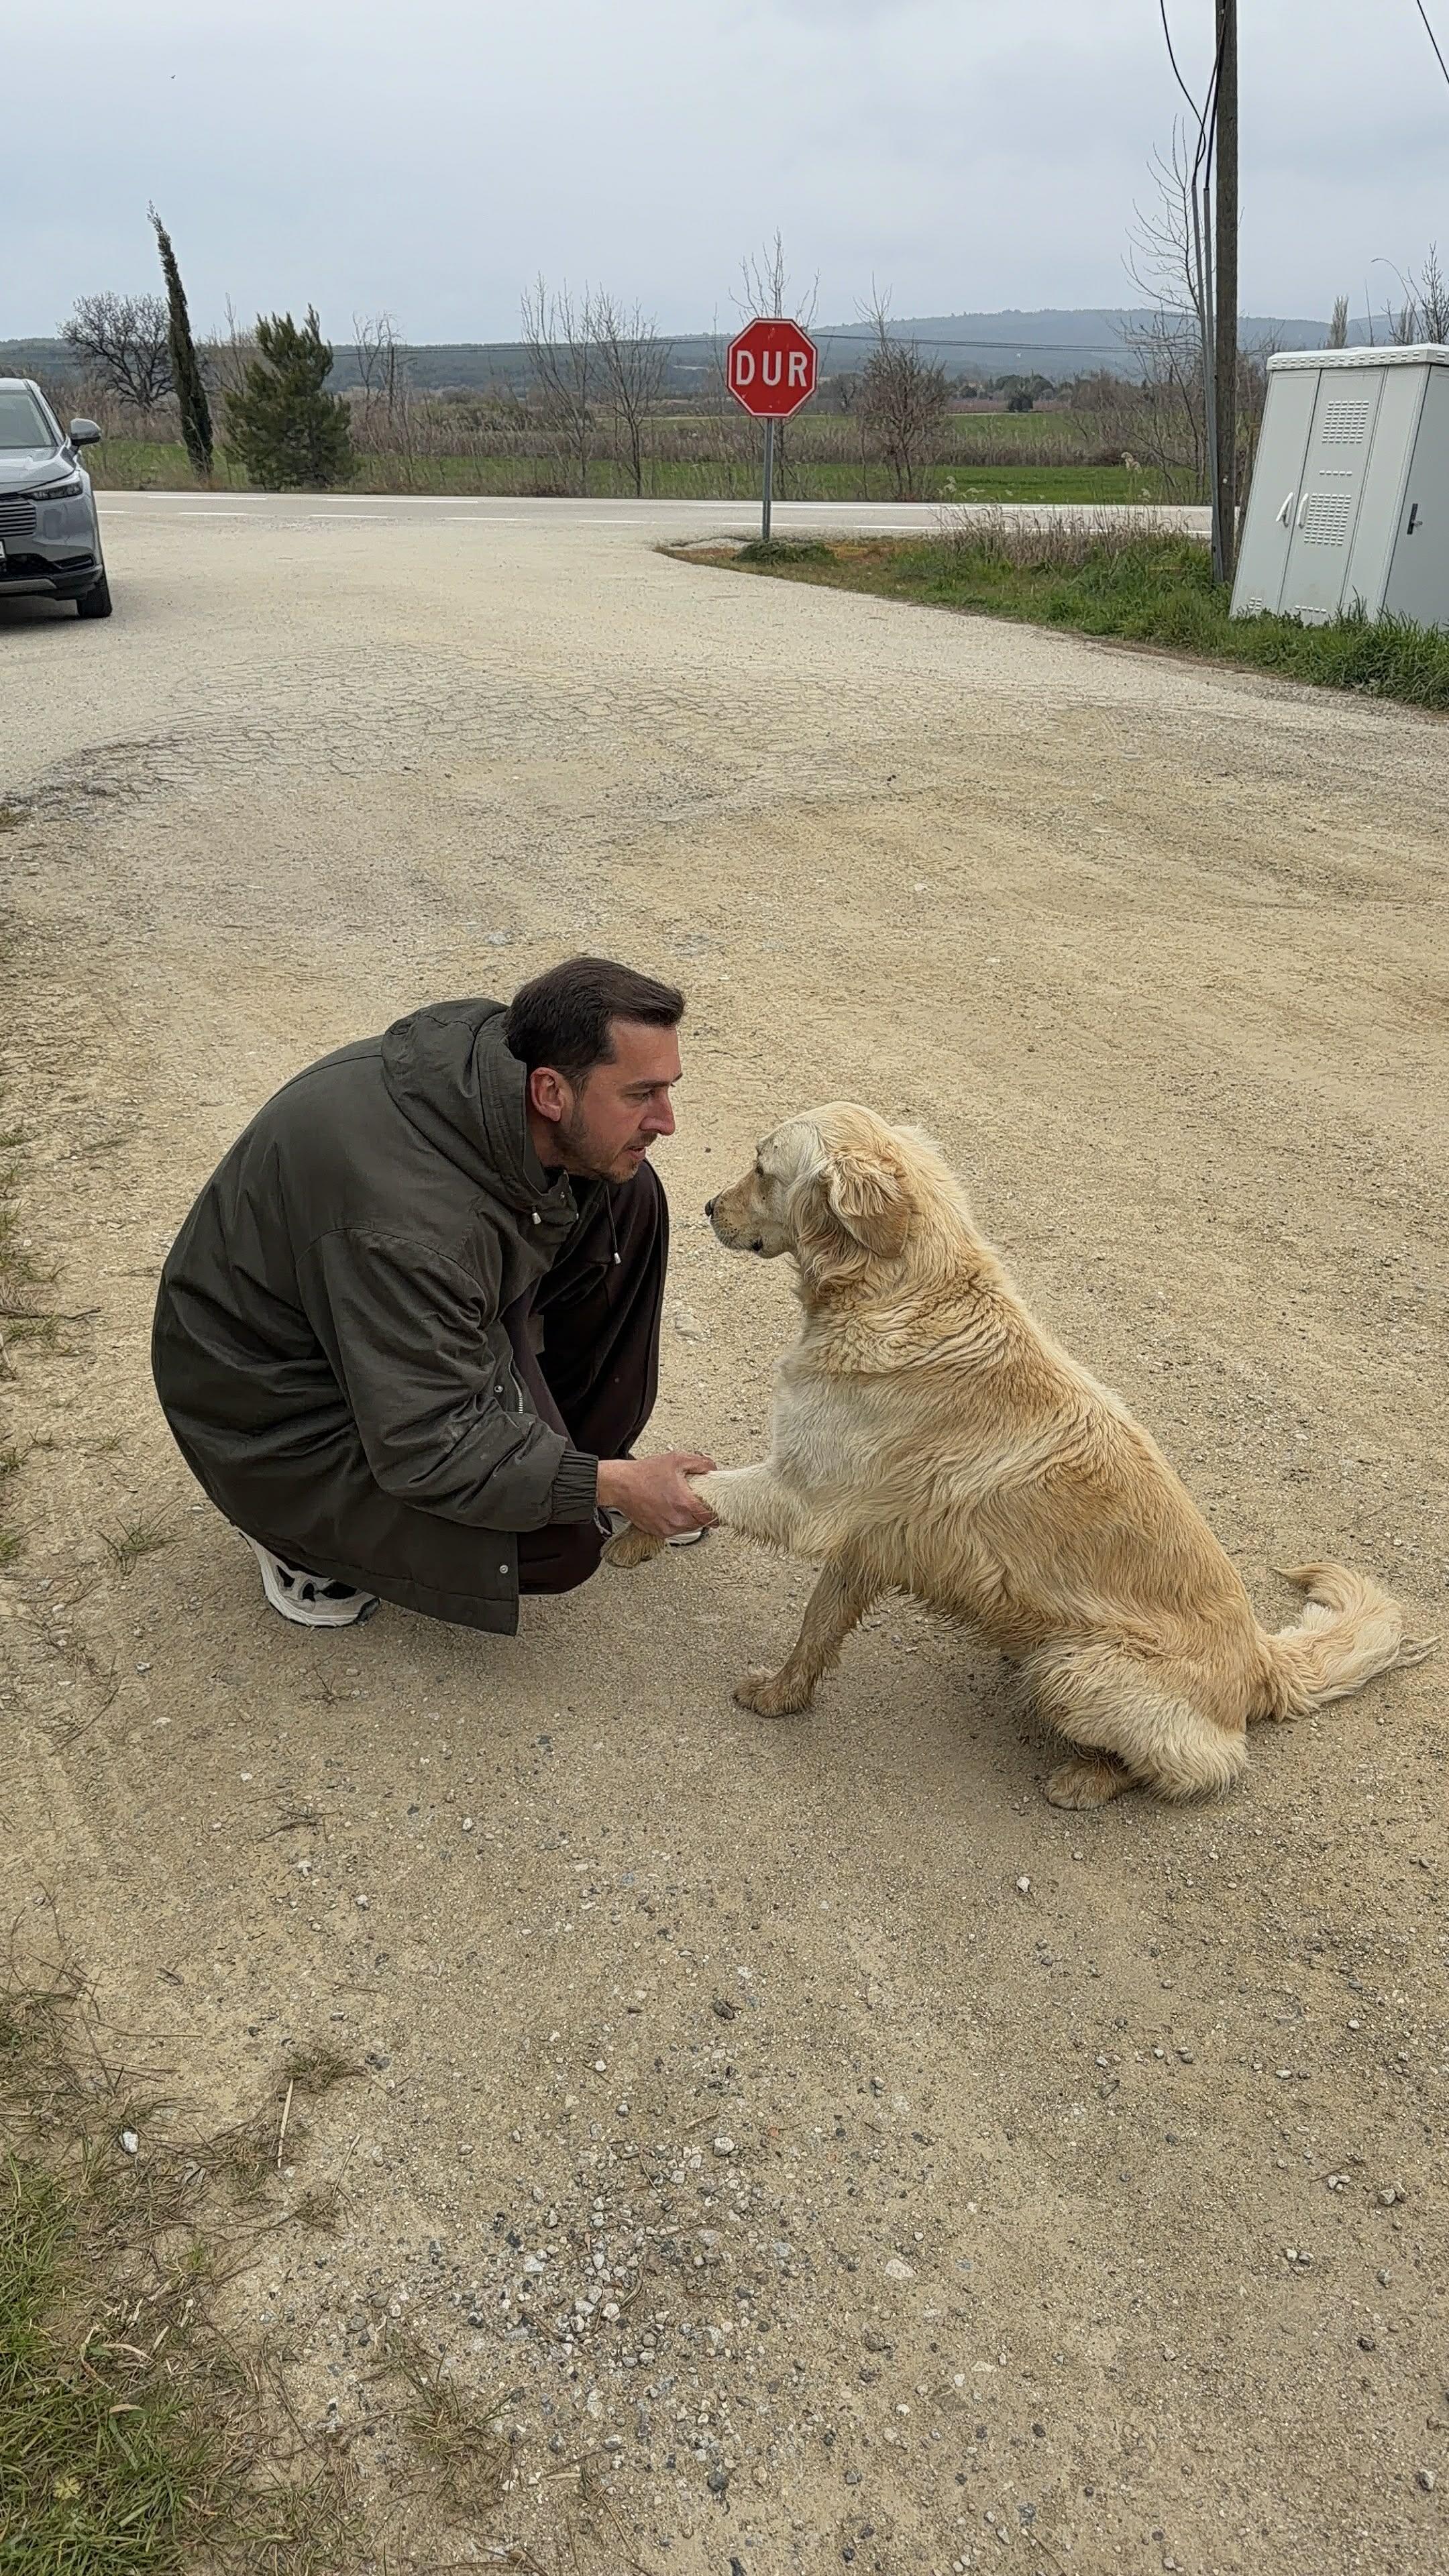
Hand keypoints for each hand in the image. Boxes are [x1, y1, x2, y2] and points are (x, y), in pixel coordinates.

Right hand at [597, 1451, 717, 1539]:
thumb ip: (699, 1463)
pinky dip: (675, 1522)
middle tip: (697, 1502)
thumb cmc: (644, 1474)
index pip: (710, 1518)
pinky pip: (673, 1530)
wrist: (621, 1485)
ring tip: (681, 1504)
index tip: (716, 1510)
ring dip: (688, 1519)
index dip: (715, 1513)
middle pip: (700, 1524)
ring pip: (687, 1528)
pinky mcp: (656, 1531)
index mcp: (684, 1504)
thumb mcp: (676, 1460)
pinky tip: (670, 1509)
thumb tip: (712, 1467)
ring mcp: (665, 1528)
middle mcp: (676, 1520)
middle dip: (701, 1514)